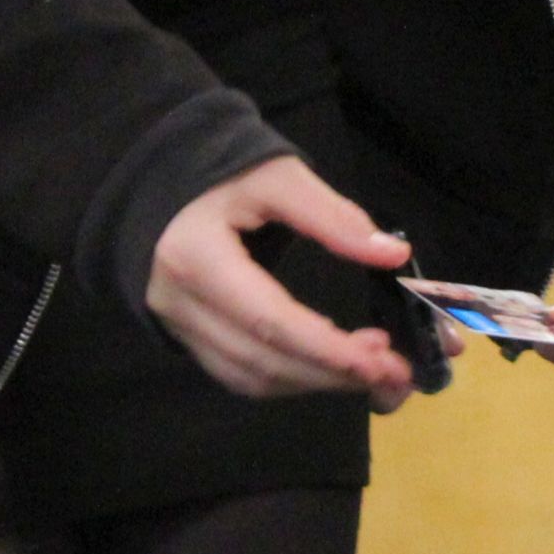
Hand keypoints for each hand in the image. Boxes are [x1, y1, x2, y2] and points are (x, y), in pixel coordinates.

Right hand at [145, 157, 417, 407]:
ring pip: (251, 378)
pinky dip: (289, 377)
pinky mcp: (186, 337)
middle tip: (392, 371)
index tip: (381, 358)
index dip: (326, 348)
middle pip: (262, 360)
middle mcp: (180, 305)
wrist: (159, 180)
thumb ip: (332, 216)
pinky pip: (239, 374)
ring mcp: (178, 327)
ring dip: (314, 381)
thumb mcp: (277, 175)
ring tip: (371, 368)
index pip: (268, 320)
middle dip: (331, 373)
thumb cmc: (219, 172)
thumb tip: (394, 256)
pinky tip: (328, 366)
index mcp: (196, 258)